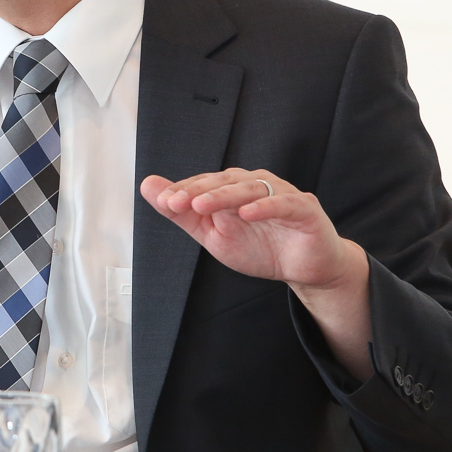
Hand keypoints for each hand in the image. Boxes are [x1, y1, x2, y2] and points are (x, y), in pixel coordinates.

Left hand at [140, 168, 371, 380]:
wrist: (304, 269)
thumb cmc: (261, 248)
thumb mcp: (214, 236)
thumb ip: (182, 214)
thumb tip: (148, 186)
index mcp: (233, 188)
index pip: (205, 183)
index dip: (184, 191)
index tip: (163, 202)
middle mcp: (256, 184)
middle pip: (224, 181)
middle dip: (198, 190)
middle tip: (176, 203)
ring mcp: (282, 193)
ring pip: (250, 188)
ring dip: (224, 195)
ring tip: (201, 205)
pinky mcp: (304, 208)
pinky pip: (284, 203)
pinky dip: (266, 206)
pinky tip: (247, 213)